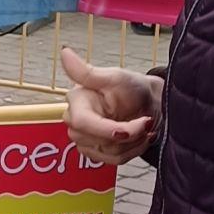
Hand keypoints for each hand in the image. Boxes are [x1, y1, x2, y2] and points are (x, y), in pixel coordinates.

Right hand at [61, 49, 162, 165]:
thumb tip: (64, 51)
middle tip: (145, 121)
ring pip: (109, 153)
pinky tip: (139, 137)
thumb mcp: (114, 77)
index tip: (139, 125)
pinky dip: (133, 151)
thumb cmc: (131, 87)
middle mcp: (75, 122)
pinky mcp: (95, 153)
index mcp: (77, 101)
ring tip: (143, 127)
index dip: (109, 129)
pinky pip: (114, 161)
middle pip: (99, 141)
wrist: (148, 103)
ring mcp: (84, 140)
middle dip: (129, 134)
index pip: (83, 123)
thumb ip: (87, 72)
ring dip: (134, 142)